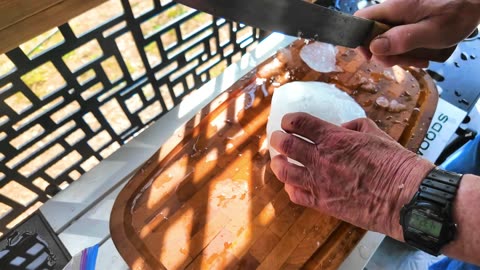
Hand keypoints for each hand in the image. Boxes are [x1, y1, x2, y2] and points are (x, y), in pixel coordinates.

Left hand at [269, 113, 433, 239]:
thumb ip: (352, 126)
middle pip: (284, 144)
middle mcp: (321, 158)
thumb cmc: (394, 163)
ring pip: (283, 171)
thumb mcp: (375, 133)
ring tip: (281, 161)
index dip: (288, 121)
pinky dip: (290, 187)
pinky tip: (295, 184)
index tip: (289, 123)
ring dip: (279, 163)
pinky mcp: (322, 203)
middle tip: (279, 140)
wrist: (405, 196)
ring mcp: (319, 182)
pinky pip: (294, 194)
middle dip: (278, 139)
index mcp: (334, 137)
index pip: (297, 122)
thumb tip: (339, 128)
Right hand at [354, 0, 479, 66]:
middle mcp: (394, 10)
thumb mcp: (433, 31)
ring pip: (386, 39)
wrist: (475, 3)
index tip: (372, 57)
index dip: (360, 40)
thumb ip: (404, 39)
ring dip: (399, 54)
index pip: (361, 19)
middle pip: (373, 34)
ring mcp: (401, 16)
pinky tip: (422, 54)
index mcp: (395, 7)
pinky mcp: (409, 21)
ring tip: (420, 59)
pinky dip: (407, 50)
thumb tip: (374, 47)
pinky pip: (399, 38)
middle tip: (403, 63)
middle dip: (385, 53)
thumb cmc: (458, 14)